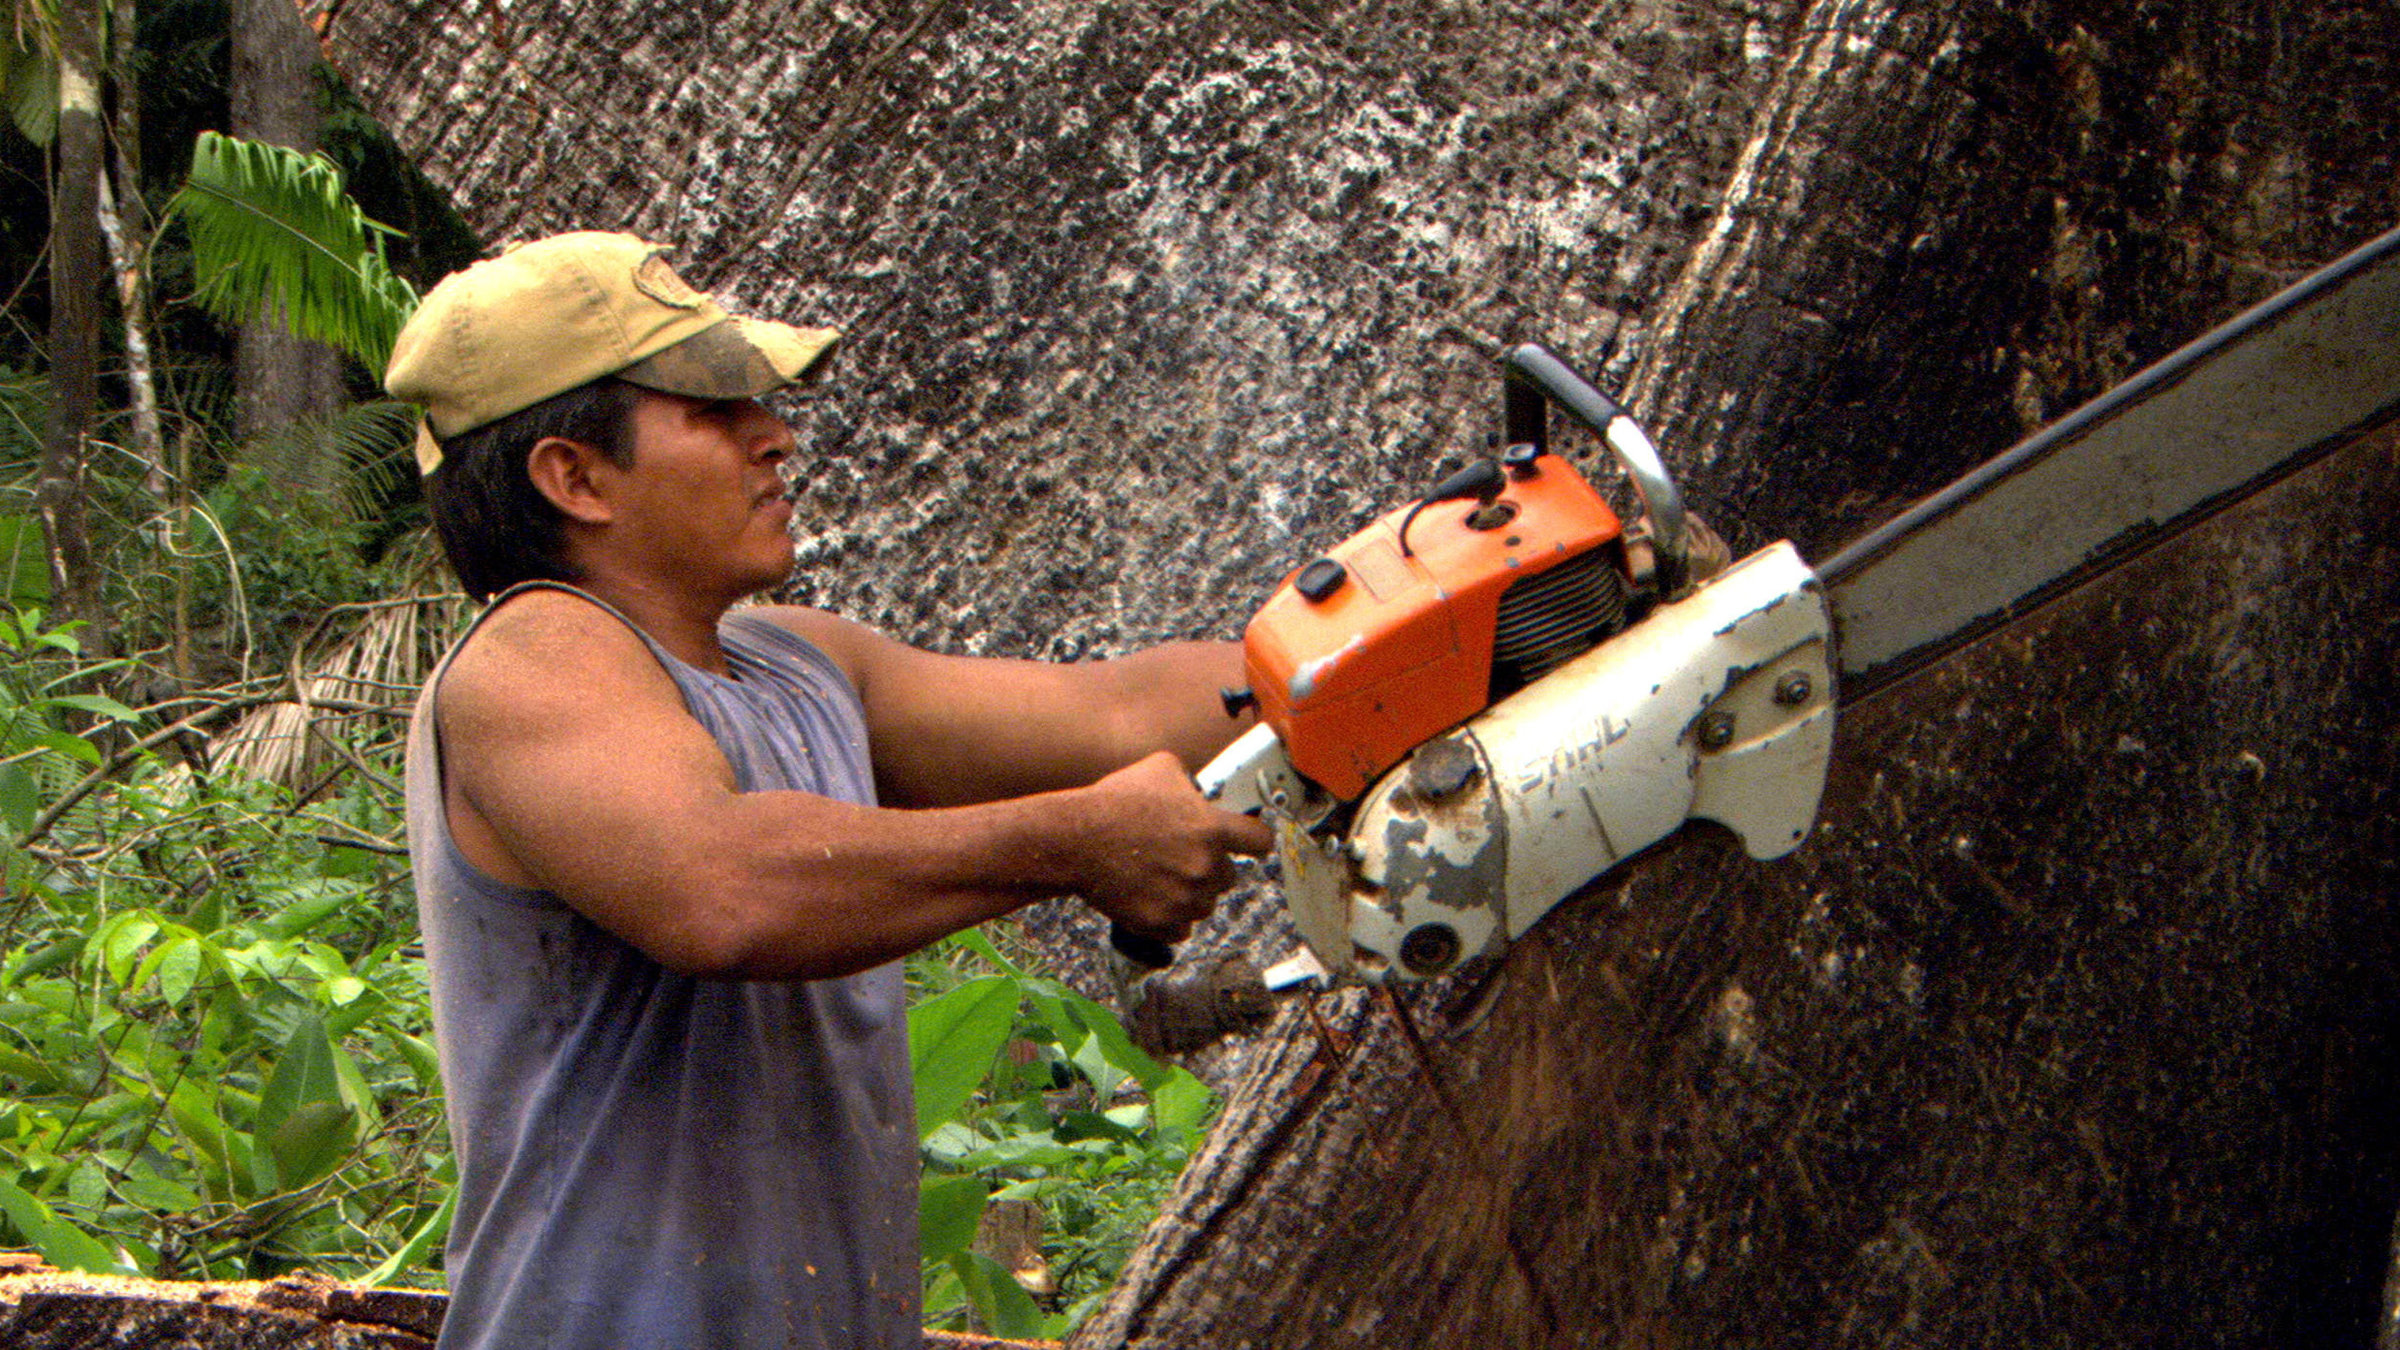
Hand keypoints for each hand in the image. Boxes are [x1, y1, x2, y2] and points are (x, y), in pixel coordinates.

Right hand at [1070, 752, 1275, 944]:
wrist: (1075, 840)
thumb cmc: (1114, 802)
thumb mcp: (1159, 769)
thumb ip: (1189, 780)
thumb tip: (1195, 787)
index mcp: (1212, 829)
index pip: (1261, 841)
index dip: (1254, 840)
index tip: (1249, 844)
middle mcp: (1205, 867)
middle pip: (1229, 877)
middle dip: (1210, 868)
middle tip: (1180, 858)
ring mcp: (1185, 899)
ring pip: (1204, 904)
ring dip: (1189, 895)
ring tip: (1159, 877)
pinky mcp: (1162, 923)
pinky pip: (1181, 929)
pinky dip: (1169, 919)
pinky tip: (1151, 899)